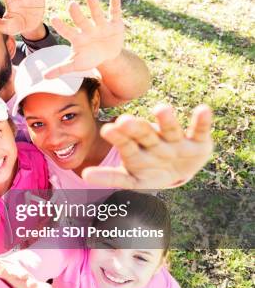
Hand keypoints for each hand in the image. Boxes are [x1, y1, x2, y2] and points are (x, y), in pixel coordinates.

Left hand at [44, 0, 124, 78]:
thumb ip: (60, 69)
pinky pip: (114, 13)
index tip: (53, 19)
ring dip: (93, 4)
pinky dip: (115, 5)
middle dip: (76, 13)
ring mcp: (101, 25)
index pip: (67, 31)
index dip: (61, 26)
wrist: (107, 56)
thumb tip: (44, 77)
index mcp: (77, 38)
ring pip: (96, 13)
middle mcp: (87, 29)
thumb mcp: (75, 64)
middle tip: (70, 4)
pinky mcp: (114, 23)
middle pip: (81, 20)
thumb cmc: (88, 58)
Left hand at [82, 104, 213, 188]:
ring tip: (161, 109)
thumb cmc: (148, 173)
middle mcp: (154, 142)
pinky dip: (202, 121)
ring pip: (169, 129)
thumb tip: (84, 175)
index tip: (107, 129)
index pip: (124, 143)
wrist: (176, 173)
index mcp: (136, 149)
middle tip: (125, 120)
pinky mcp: (197, 142)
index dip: (117, 137)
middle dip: (136, 128)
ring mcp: (175, 141)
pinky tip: (203, 110)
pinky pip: (199, 130)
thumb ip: (110, 177)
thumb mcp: (131, 179)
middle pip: (144, 134)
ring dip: (165, 119)